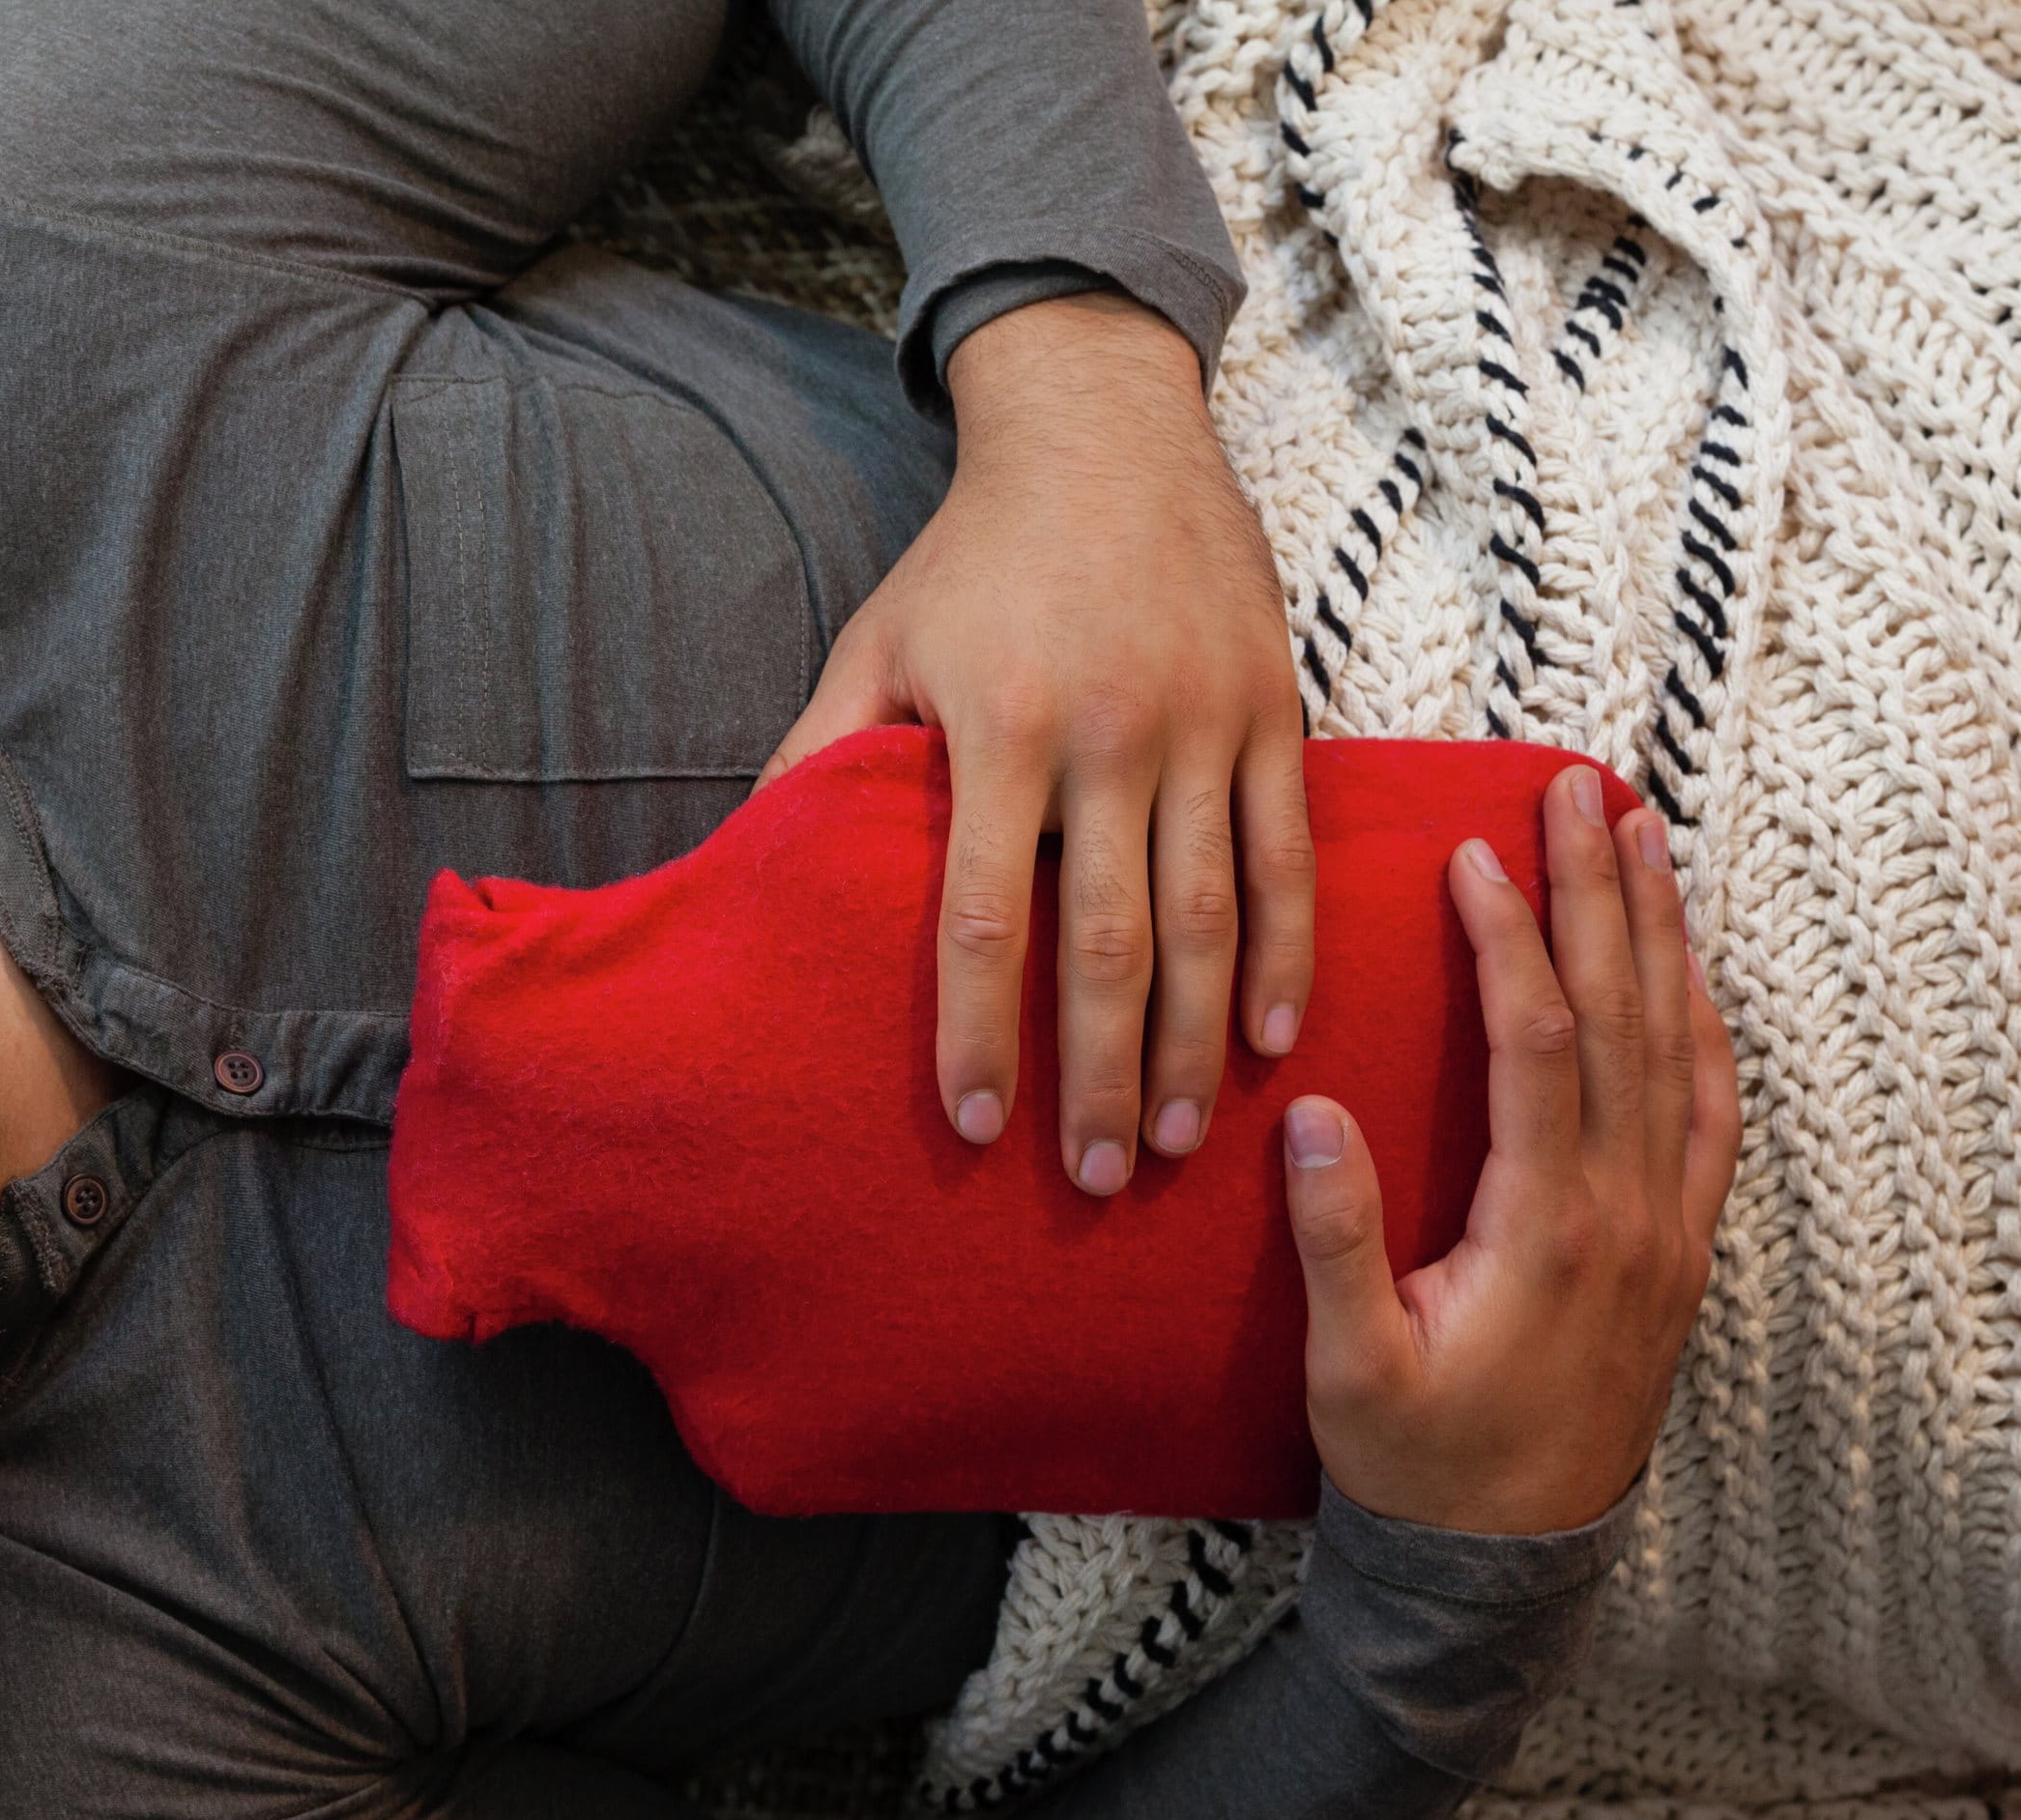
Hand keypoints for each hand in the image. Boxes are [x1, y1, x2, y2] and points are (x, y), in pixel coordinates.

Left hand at [759, 293, 1308, 1195]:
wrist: (1103, 427)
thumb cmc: (971, 558)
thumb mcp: (876, 645)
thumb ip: (819, 759)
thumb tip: (747, 865)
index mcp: (1003, 725)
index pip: (984, 914)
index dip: (977, 1030)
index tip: (971, 1126)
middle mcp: (1114, 731)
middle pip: (1110, 940)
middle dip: (1104, 1073)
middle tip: (1095, 1178)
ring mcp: (1205, 722)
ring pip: (1212, 916)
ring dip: (1199, 1041)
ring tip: (1182, 1140)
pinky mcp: (1276, 710)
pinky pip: (1287, 856)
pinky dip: (1287, 955)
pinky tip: (1271, 1042)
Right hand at [1279, 771, 1737, 1535]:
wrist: (1506, 1559)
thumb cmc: (1416, 1462)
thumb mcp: (1349, 1366)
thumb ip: (1335, 1240)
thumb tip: (1314, 1114)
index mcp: (1544, 1231)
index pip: (1539, 1048)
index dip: (1513, 943)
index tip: (1479, 856)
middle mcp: (1625, 1215)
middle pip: (1623, 1018)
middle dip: (1602, 893)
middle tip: (1580, 790)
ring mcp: (1665, 1229)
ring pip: (1675, 1048)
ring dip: (1659, 935)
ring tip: (1639, 835)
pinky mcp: (1676, 1247)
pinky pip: (1706, 1111)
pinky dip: (1696, 1023)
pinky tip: (1681, 968)